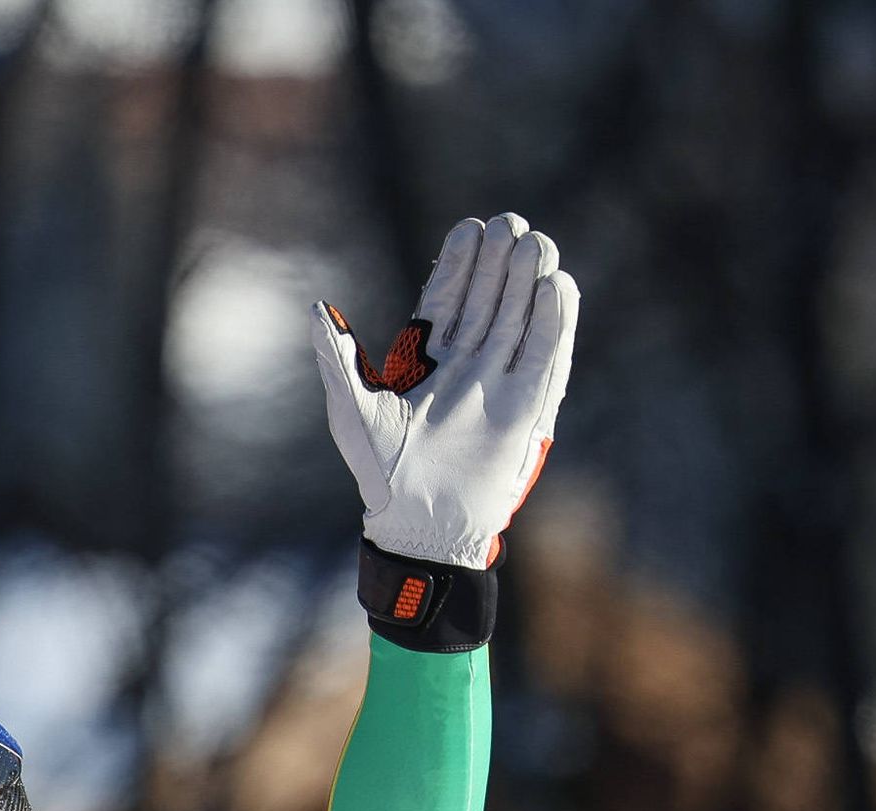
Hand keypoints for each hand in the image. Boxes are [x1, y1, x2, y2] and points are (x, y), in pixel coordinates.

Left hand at [313, 213, 578, 569]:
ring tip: (534, 242)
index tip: (470, 228)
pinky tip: (557, 284)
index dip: (459, 265)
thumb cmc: (379, 472)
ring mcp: (498, 382)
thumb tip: (317, 308)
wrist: (419, 523)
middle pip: (488, 300)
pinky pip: (545, 354)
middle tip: (509, 222)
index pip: (447, 300)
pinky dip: (553, 321)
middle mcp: (466, 365)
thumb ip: (338, 358)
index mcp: (426, 361)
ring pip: (518, 319)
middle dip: (498, 262)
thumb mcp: (352, 410)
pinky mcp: (527, 405)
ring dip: (527, 281)